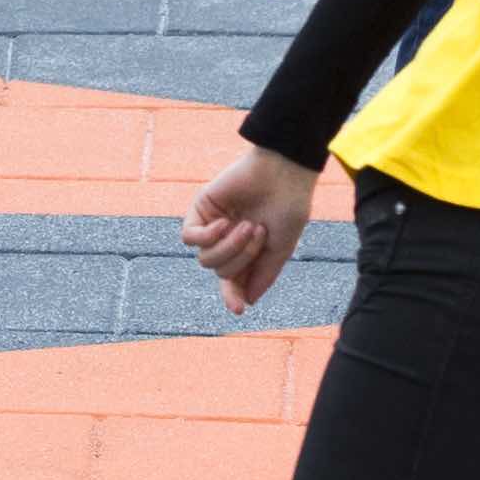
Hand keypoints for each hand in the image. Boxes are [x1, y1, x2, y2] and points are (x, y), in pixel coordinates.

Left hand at [181, 143, 317, 312]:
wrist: (283, 170)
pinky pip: (190, 238)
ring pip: (205, 260)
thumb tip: (248, 300)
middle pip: (221, 272)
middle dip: (242, 258)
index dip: (233, 297)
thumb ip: (264, 274)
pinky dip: (207, 236)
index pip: (233, 282)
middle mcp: (229, 241)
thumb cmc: (289, 206)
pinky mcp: (201, 210)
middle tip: (259, 231)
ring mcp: (214, 226)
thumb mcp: (282, 247)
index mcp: (249, 252)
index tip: (238, 309)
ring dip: (229, 247)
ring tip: (249, 225)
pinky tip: (224, 223)